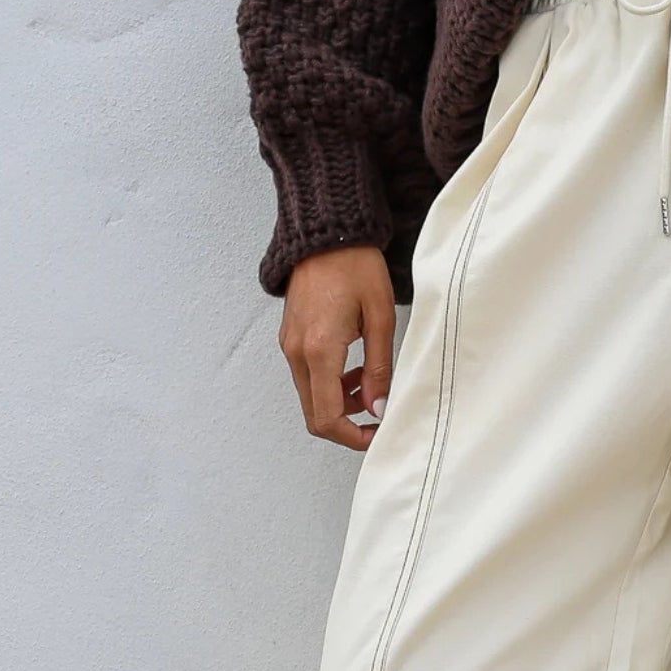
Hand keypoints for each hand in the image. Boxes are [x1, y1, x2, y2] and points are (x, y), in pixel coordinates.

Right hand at [278, 245, 394, 450]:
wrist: (328, 233)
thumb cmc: (356, 266)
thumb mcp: (381, 317)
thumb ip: (379, 369)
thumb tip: (378, 409)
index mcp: (319, 349)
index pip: (327, 418)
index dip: (353, 437)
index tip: (378, 432)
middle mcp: (296, 352)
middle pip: (315, 416)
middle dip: (347, 425)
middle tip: (378, 414)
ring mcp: (289, 346)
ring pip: (311, 398)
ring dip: (340, 403)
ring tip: (370, 380)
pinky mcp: (290, 339)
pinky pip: (307, 378)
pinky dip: (331, 385)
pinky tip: (354, 366)